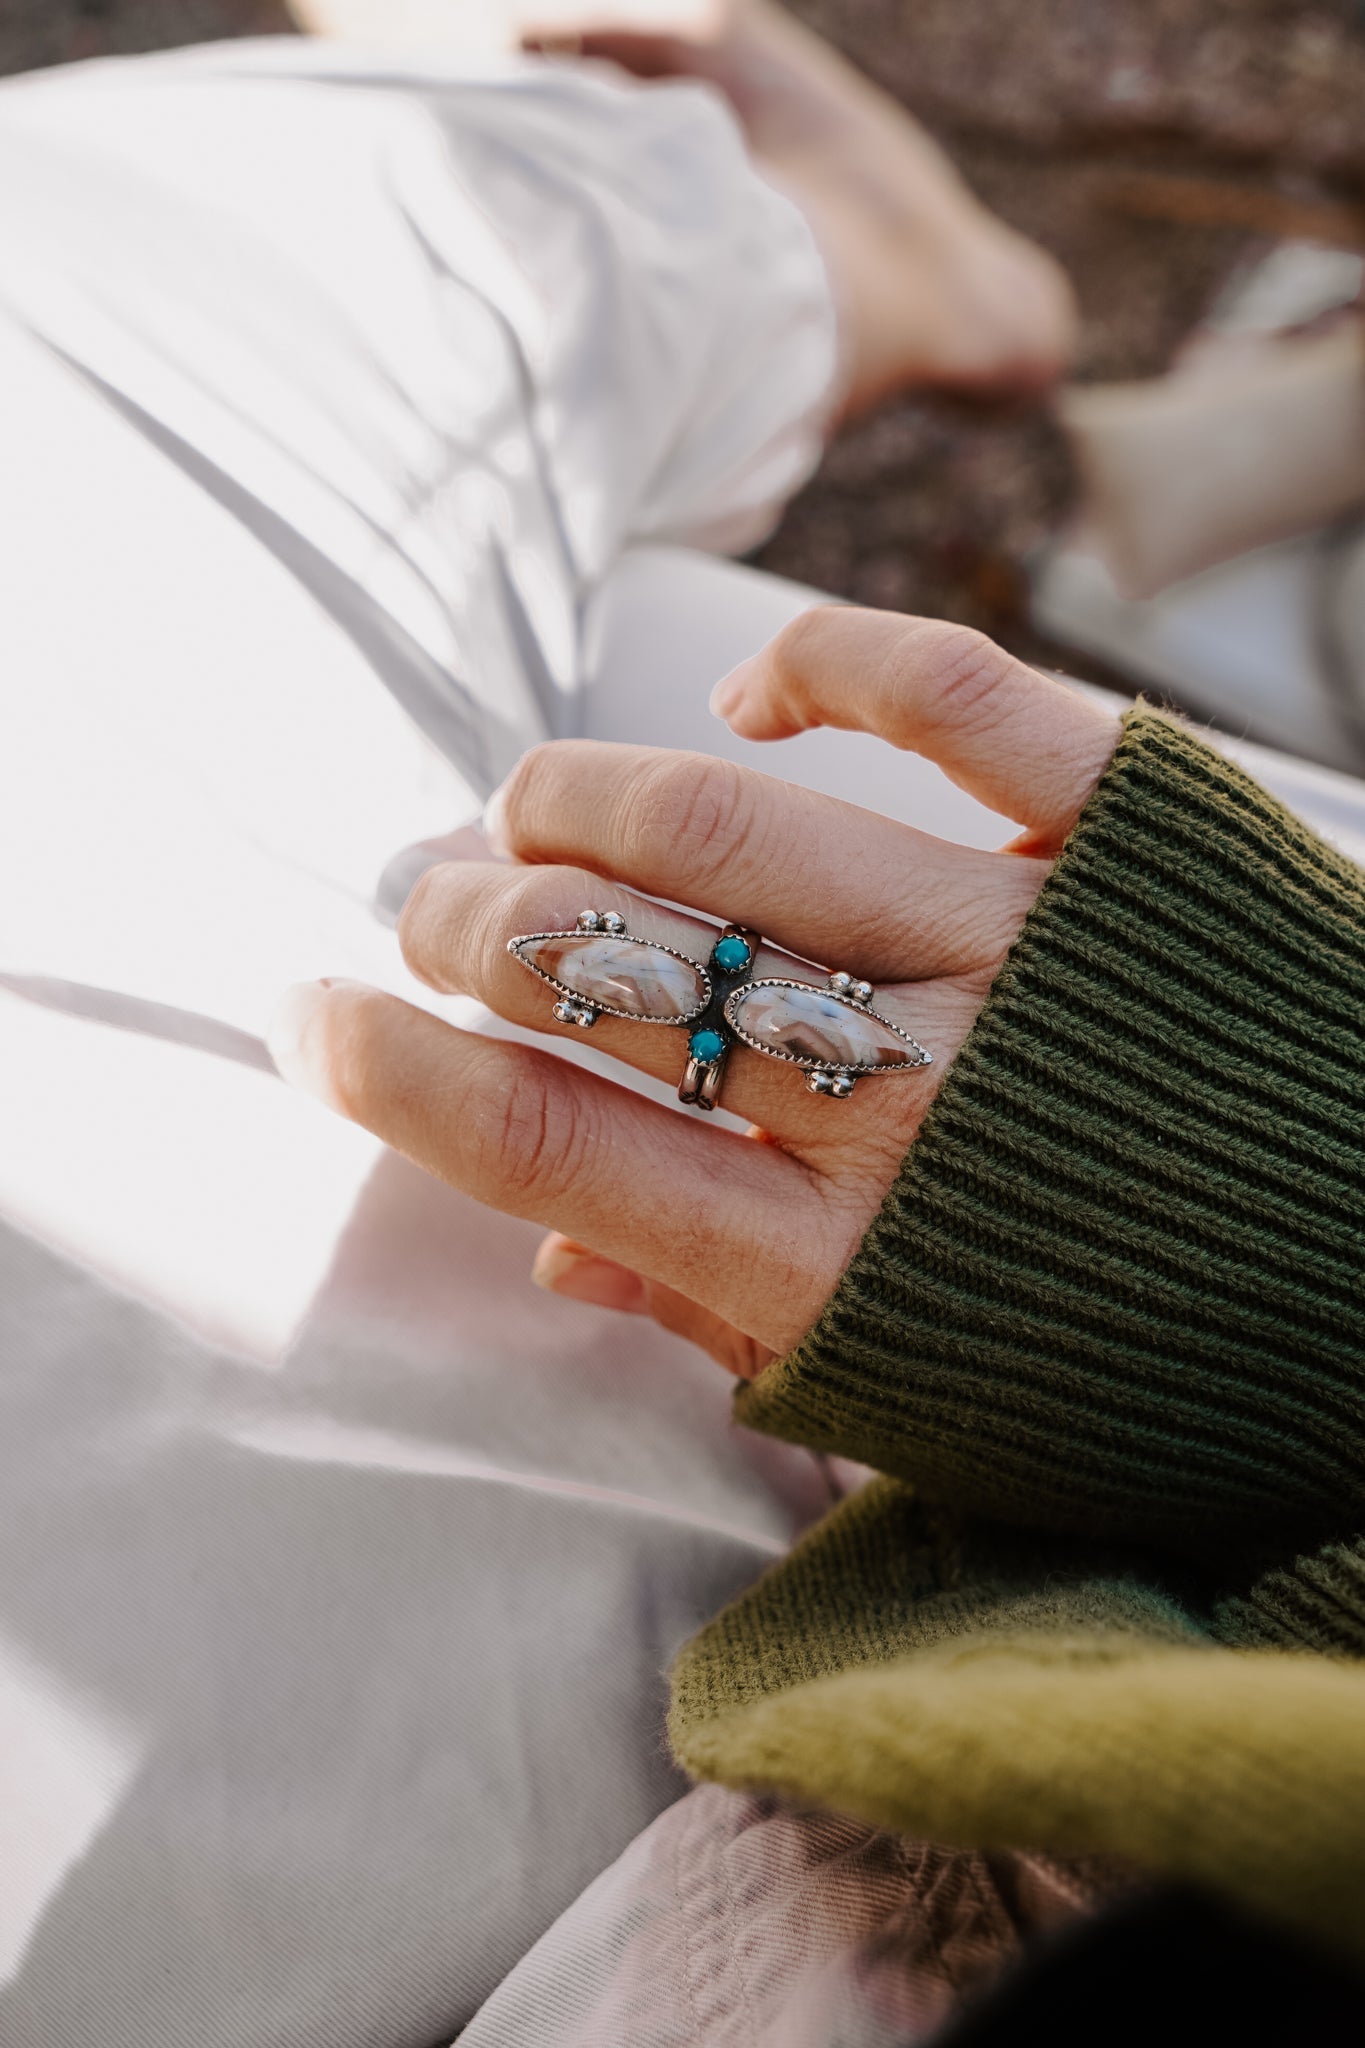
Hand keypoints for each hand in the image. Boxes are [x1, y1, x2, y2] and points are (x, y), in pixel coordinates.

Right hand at [269, 611, 1119, 1374]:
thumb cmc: (1153, 1373)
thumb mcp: (922, 1412)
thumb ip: (726, 1329)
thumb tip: (552, 1258)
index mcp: (839, 1277)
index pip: (544, 1146)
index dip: (390, 1069)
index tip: (312, 1014)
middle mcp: (909, 1108)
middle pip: (604, 970)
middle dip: (461, 923)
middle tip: (423, 901)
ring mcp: (1023, 954)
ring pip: (721, 831)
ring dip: (574, 800)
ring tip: (523, 806)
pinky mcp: (1137, 834)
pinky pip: (944, 694)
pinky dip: (816, 662)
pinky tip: (743, 687)